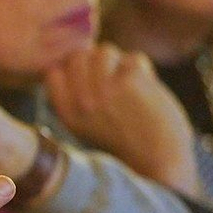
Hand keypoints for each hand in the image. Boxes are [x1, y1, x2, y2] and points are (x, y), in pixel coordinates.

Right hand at [44, 44, 198, 192]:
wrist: (160, 161)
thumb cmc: (126, 143)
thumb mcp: (86, 126)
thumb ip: (76, 96)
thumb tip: (79, 56)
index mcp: (66, 113)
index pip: (53, 72)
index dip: (71, 70)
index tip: (88, 81)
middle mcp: (81, 100)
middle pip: (77, 56)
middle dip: (96, 61)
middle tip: (114, 80)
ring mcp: (105, 89)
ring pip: (104, 51)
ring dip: (119, 62)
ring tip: (129, 83)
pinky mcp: (131, 81)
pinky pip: (134, 59)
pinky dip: (144, 71)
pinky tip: (147, 90)